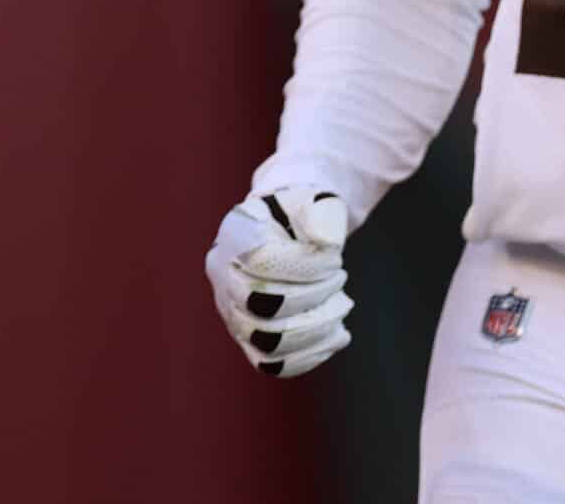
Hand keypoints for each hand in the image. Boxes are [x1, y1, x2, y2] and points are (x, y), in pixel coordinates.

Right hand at [206, 188, 352, 378]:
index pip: (261, 262)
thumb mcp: (315, 200)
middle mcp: (223, 275)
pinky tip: (337, 335)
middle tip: (340, 278)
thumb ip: (321, 215)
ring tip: (341, 307)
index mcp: (235, 235)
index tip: (334, 256)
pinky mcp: (249, 338)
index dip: (307, 266)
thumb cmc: (302, 213)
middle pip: (258, 305)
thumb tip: (324, 243)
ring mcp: (233, 310)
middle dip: (312, 296)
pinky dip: (310, 356)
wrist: (289, 229)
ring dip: (316, 329)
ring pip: (266, 341)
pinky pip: (272, 364)